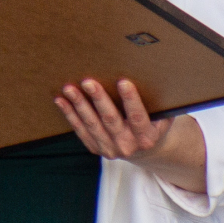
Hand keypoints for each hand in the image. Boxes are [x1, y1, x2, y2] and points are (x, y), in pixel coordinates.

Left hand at [56, 78, 206, 193]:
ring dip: (79, 105)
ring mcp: (110, 149)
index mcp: (147, 137)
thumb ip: (158, 102)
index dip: (131, 99)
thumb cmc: (154, 123)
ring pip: (91, 124)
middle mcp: (128, 145)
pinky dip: (69, 114)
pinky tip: (60, 100)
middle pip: (110, 120)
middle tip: (88, 82)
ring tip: (69, 88)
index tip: (123, 82)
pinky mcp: (95, 148)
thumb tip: (150, 73)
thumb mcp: (162, 115)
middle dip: (98, 99)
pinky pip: (80, 130)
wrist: (145, 148)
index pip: (138, 117)